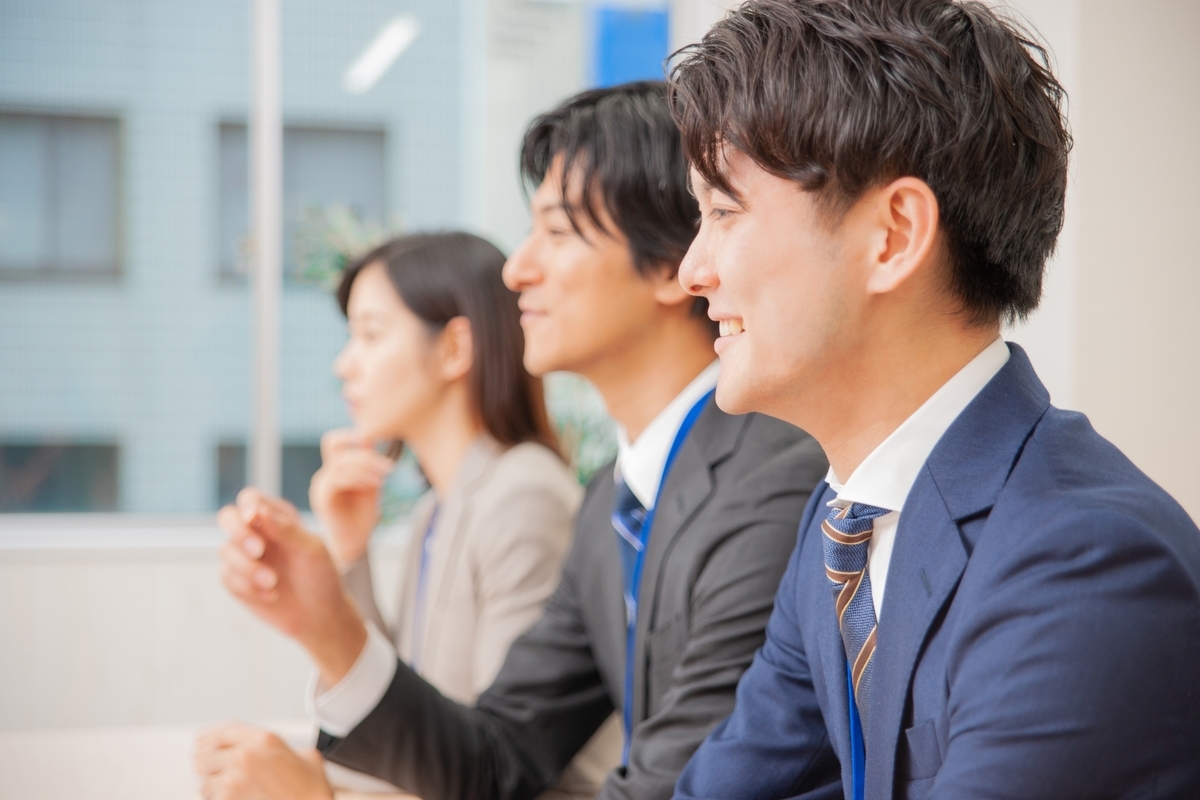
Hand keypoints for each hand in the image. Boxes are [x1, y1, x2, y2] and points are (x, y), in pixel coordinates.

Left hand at [193, 722, 332, 799]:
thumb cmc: (312, 792)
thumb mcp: (308, 758)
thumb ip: (287, 750)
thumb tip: (280, 754)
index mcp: (264, 739)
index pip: (224, 731)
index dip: (210, 738)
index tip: (202, 742)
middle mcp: (245, 755)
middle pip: (209, 754)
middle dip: (210, 764)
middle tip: (212, 769)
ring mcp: (234, 779)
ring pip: (206, 780)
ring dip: (212, 785)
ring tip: (226, 789)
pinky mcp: (229, 799)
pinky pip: (211, 798)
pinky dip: (216, 798)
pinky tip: (229, 798)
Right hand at [217, 488, 367, 685]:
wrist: (319, 615)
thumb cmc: (320, 576)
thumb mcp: (311, 550)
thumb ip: (286, 529)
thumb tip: (259, 510)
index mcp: (276, 518)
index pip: (251, 499)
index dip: (248, 505)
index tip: (254, 518)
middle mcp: (256, 534)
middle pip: (228, 517)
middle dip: (239, 533)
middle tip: (259, 551)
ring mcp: (244, 557)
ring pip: (225, 550)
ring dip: (247, 567)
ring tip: (273, 582)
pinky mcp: (237, 581)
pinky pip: (226, 577)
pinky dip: (247, 587)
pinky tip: (271, 596)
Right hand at [309, 428, 393, 566]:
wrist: (356, 543)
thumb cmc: (363, 515)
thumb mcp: (371, 482)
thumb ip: (370, 462)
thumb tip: (374, 435)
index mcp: (334, 470)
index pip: (334, 441)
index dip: (351, 434)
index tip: (376, 442)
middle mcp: (324, 475)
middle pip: (336, 446)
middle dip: (365, 453)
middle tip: (387, 466)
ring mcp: (320, 486)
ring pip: (340, 462)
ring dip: (366, 467)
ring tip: (383, 478)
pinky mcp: (322, 498)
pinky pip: (337, 479)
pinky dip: (358, 479)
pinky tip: (373, 486)